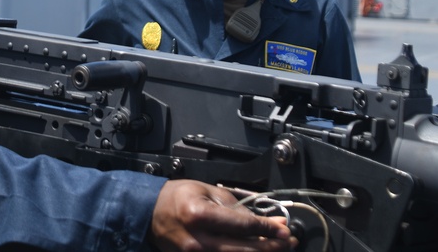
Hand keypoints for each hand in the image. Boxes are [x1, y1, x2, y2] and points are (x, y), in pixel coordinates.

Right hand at [149, 180, 294, 251]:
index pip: (243, 225)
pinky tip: (254, 251)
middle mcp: (198, 240)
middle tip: (289, 242)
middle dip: (272, 247)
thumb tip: (268, 219)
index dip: (268, 229)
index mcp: (199, 214)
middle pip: (244, 249)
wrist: (149, 213)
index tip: (284, 229)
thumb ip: (237, 207)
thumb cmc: (177, 197)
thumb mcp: (206, 191)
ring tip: (277, 248)